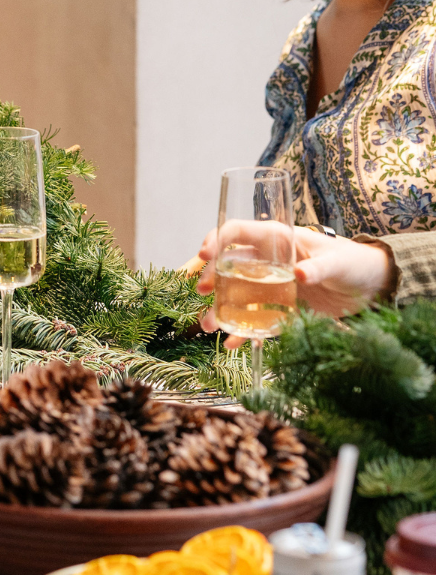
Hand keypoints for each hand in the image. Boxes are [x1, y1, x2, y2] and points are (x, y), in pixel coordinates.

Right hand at [189, 226, 392, 347]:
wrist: (371, 286)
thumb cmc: (352, 261)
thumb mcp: (337, 262)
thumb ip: (319, 267)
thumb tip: (300, 274)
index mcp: (276, 239)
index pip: (236, 232)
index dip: (217, 239)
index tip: (205, 254)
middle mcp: (266, 261)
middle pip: (228, 264)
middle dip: (211, 277)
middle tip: (203, 292)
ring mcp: (271, 285)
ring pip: (237, 294)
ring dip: (220, 308)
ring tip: (209, 324)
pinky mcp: (280, 308)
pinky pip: (256, 319)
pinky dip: (243, 331)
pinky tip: (232, 343)